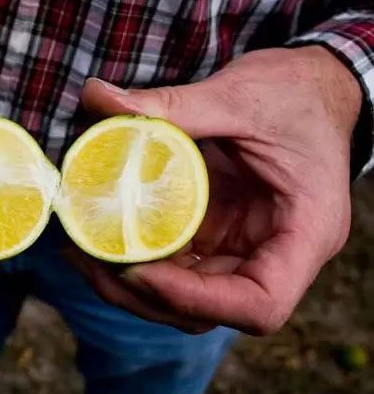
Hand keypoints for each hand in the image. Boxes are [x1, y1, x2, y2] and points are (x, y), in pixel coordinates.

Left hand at [74, 46, 361, 334]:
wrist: (312, 86)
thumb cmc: (293, 93)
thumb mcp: (238, 96)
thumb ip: (171, 105)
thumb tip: (99, 98)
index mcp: (304, 232)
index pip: (260, 303)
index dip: (194, 298)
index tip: (138, 269)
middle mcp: (275, 254)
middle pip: (208, 307)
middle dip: (141, 293)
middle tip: (86, 258)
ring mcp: (244, 248)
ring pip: (184, 294)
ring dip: (129, 281)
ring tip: (81, 249)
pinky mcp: (218, 234)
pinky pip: (176, 261)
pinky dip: (137, 254)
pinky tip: (100, 233)